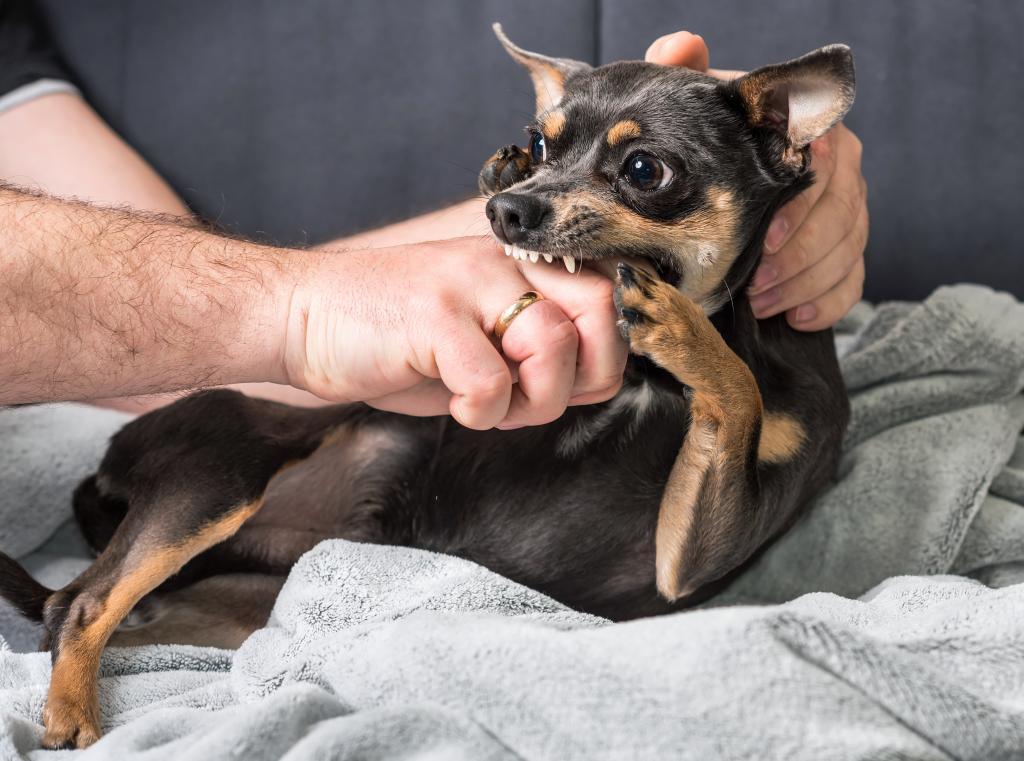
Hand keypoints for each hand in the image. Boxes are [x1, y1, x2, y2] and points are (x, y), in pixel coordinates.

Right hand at [281, 237, 624, 429]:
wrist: (302, 319)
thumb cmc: (392, 336)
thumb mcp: (478, 338)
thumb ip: (538, 352)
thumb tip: (599, 381)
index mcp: (518, 264)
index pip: (608, 296)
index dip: (603, 354)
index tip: (568, 384)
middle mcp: (502, 262)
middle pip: (601, 309)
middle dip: (585, 374)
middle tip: (537, 397)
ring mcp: (468, 283)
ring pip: (554, 346)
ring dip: (531, 401)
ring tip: (487, 403)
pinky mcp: (433, 315)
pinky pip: (492, 382)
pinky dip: (480, 413)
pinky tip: (453, 404)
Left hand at [646, 32, 868, 330]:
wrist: (715, 178)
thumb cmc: (709, 141)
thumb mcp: (696, 109)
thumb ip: (688, 74)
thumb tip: (683, 45)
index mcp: (812, 134)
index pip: (828, 167)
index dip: (801, 209)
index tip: (767, 241)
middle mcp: (841, 170)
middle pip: (844, 214)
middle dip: (801, 257)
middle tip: (758, 286)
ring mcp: (846, 212)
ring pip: (849, 250)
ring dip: (806, 284)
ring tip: (762, 304)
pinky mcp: (844, 251)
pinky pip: (853, 280)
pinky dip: (827, 304)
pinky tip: (794, 318)